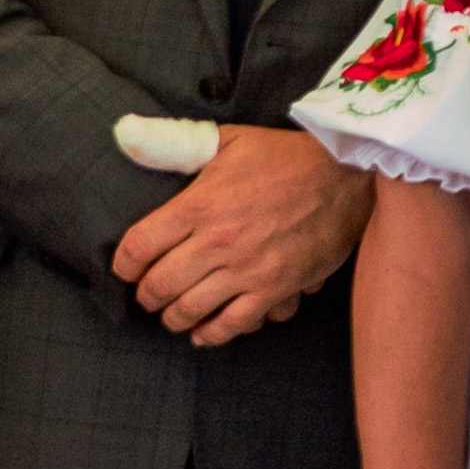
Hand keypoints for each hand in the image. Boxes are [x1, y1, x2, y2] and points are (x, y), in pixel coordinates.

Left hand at [112, 125, 367, 349]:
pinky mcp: (276, 289)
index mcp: (200, 204)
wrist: (345, 174)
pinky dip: (214, 334)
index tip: (125, 268)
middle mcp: (218, 242)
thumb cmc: (285, 156)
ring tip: (173, 314)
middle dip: (147, 295)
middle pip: (160, 285)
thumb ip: (173, 142)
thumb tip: (126, 134)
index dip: (124, 264)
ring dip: (174, 317)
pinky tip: (204, 333)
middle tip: (148, 294)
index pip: (139, 247)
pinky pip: (234, 324)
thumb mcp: (227, 140)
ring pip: (192, 311)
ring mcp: (247, 269)